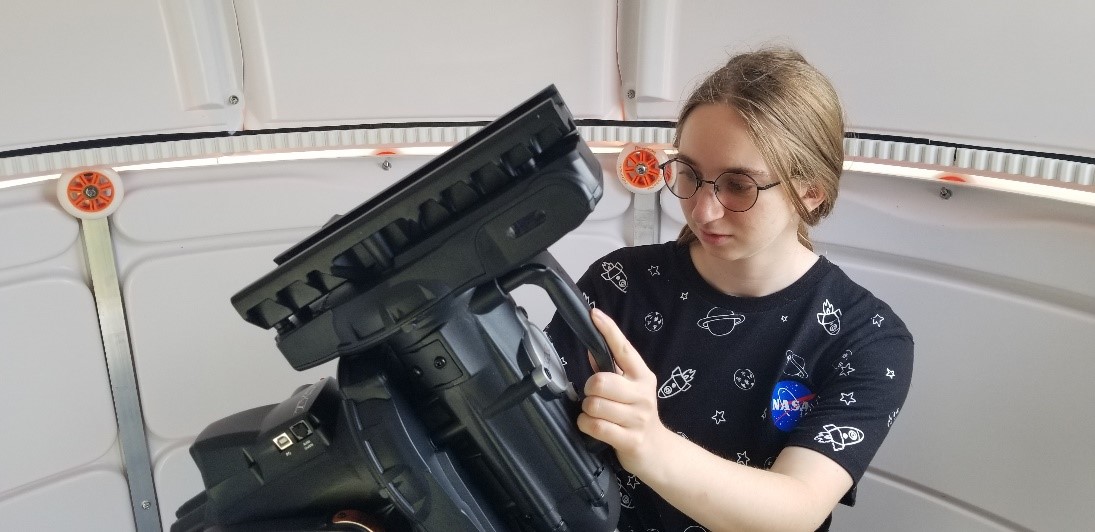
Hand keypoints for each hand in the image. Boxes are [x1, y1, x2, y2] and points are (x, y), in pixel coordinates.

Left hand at [577, 308, 668, 475]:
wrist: (659, 452)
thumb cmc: (637, 416)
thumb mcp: (630, 390)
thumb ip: (612, 371)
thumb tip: (591, 350)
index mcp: (642, 376)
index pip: (624, 349)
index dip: (609, 330)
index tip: (594, 314)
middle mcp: (642, 394)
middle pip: (601, 381)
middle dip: (589, 389)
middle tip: (593, 396)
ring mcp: (638, 418)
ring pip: (595, 405)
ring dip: (587, 410)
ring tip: (595, 414)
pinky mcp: (630, 439)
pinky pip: (596, 426)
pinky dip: (587, 425)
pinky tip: (593, 426)